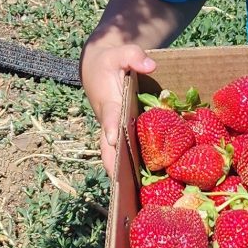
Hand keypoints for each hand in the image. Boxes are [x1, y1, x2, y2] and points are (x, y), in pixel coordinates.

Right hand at [81, 42, 156, 174]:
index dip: (111, 128)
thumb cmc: (110, 62)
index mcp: (108, 104)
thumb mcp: (120, 52)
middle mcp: (108, 124)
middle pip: (108, 150)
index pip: (109, 117)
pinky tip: (149, 184)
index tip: (114, 138)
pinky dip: (133, 169)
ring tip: (137, 194)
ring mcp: (113, 134)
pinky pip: (126, 155)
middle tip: (123, 186)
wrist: (97, 71)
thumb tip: (151, 66)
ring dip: (124, 174)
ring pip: (115, 157)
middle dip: (114, 166)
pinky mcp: (121, 138)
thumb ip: (133, 56)